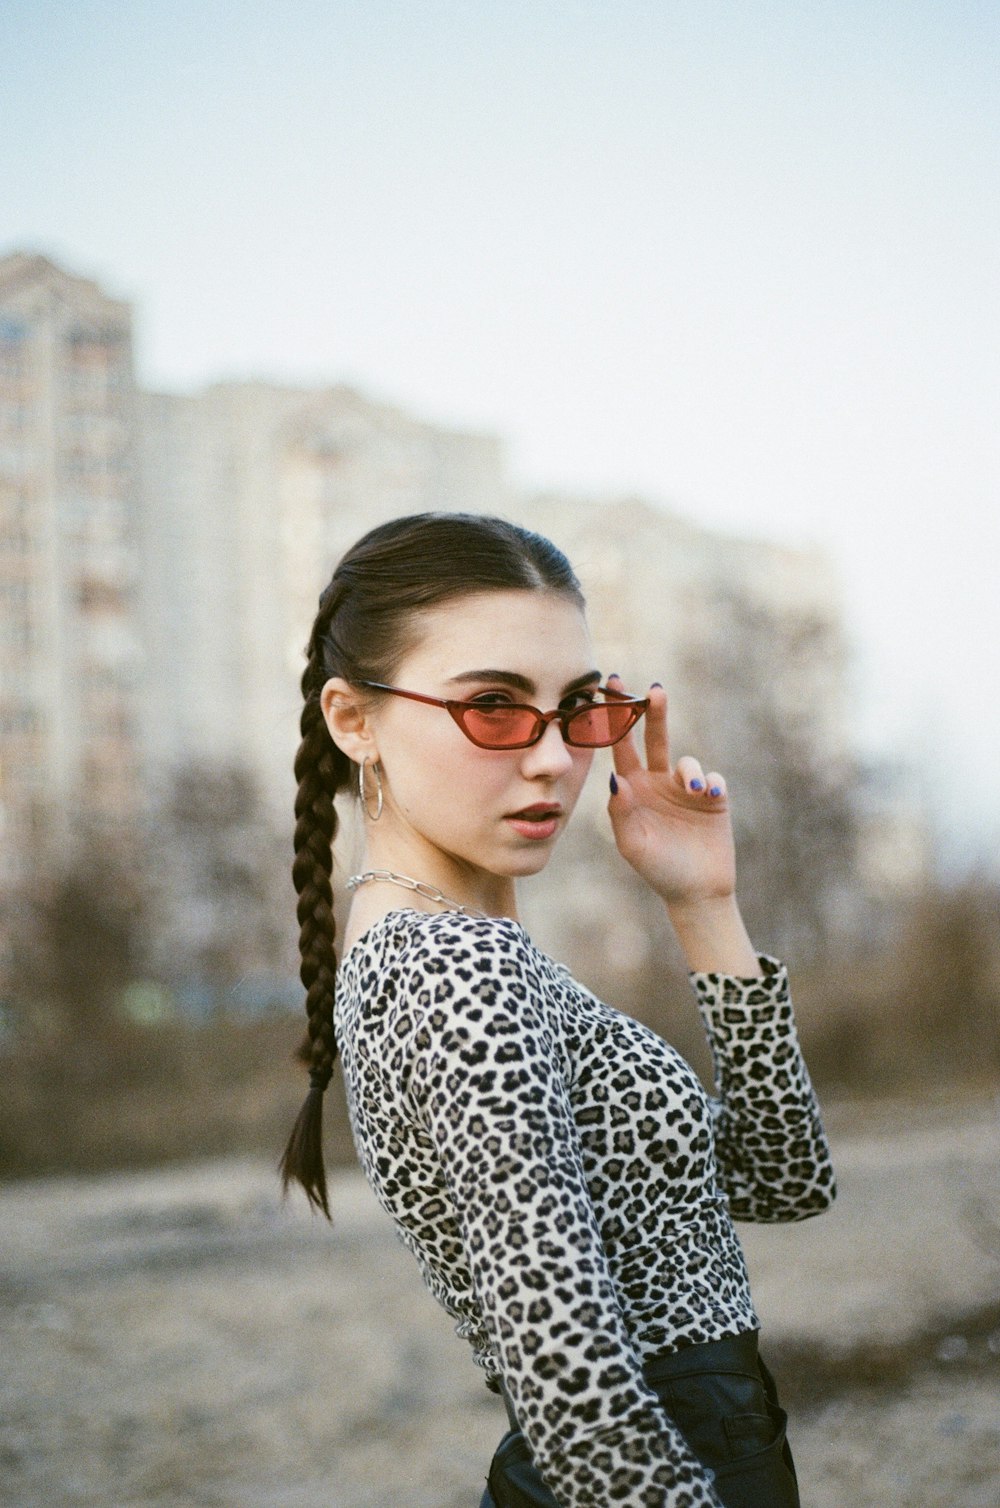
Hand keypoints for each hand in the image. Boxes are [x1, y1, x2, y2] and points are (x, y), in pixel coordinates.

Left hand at [607, 678, 736, 906]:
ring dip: (689, 769)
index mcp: (633, 790)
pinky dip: (709, 784)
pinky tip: (708, 798)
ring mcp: (685, 789)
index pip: (621, 749)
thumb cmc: (658, 870)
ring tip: (692, 788)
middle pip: (654, 739)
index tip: (611, 691)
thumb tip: (614, 776)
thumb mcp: (633, 844)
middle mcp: (657, 783)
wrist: (696, 892)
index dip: (616, 721)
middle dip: (654, 714)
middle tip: (655, 691)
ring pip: (686, 761)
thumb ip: (621, 811)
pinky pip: (712, 779)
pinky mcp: (713, 798)